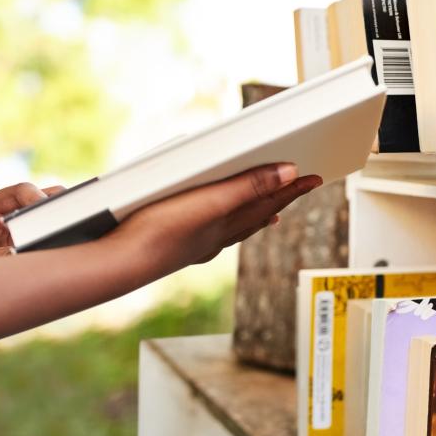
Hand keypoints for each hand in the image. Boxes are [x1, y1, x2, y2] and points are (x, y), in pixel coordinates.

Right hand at [108, 163, 321, 280]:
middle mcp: (216, 236)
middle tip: (299, 189)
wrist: (120, 262)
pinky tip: (217, 231)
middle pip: (257, 215)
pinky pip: (212, 235)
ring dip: (255, 216)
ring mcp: (196, 242)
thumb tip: (288, 173)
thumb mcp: (209, 202)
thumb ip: (248, 186)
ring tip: (271, 214)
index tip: (314, 178)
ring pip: (236, 228)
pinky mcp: (174, 244)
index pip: (270, 202)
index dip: (293, 188)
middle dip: (279, 199)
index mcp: (227, 223)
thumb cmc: (160, 231)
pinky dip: (225, 228)